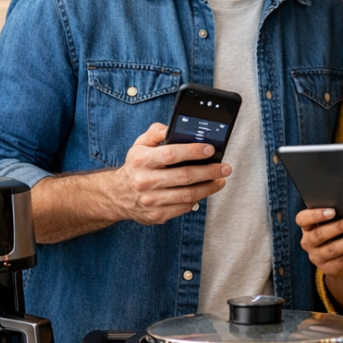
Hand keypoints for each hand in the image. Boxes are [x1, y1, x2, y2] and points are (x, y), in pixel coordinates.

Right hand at [109, 123, 231, 225]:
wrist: (117, 195)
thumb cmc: (135, 166)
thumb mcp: (140, 145)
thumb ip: (156, 132)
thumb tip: (174, 128)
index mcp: (141, 160)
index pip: (171, 154)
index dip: (193, 151)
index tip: (211, 150)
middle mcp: (145, 181)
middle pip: (184, 176)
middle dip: (209, 171)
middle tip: (225, 167)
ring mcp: (150, 200)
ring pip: (187, 195)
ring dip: (209, 187)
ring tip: (220, 180)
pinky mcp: (156, 215)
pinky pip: (183, 208)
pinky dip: (197, 199)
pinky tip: (204, 192)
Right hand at [297, 207, 342, 277]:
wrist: (338, 259)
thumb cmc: (335, 233)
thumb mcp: (331, 224)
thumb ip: (336, 215)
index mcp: (306, 227)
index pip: (302, 219)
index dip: (315, 215)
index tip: (332, 211)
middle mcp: (308, 242)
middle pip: (319, 234)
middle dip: (339, 227)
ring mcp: (317, 257)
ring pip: (333, 249)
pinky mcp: (328, 268)